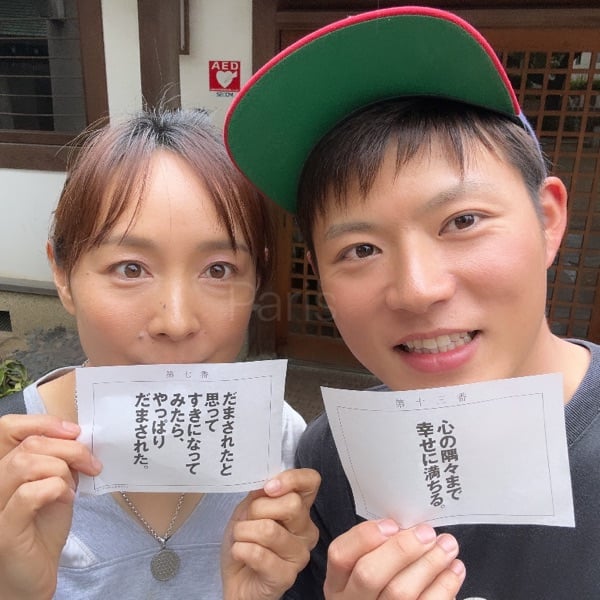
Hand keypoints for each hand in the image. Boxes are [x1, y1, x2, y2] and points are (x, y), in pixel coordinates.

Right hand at [0, 414, 100, 598]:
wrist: (36, 573)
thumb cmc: (43, 528)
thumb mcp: (56, 484)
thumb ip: (60, 460)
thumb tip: (77, 437)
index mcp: (4, 468)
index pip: (9, 428)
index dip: (43, 423)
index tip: (75, 432)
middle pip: (28, 445)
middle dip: (68, 448)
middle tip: (91, 464)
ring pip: (25, 464)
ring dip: (62, 470)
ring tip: (73, 487)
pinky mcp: (4, 530)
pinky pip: (28, 494)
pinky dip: (55, 489)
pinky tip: (66, 499)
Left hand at [221, 467, 320, 599]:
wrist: (235, 578)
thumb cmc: (245, 540)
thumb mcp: (248, 509)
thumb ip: (260, 494)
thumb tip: (268, 483)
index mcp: (299, 508)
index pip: (311, 481)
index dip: (292, 479)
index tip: (269, 488)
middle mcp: (306, 530)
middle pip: (292, 504)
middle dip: (257, 509)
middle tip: (247, 521)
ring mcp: (300, 554)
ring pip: (270, 529)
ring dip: (243, 532)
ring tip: (240, 539)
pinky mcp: (287, 576)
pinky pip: (260, 554)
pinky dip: (241, 550)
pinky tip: (240, 553)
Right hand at [324, 520, 464, 599]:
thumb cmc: (381, 588)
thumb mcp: (365, 568)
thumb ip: (377, 549)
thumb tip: (408, 528)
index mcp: (339, 583)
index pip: (340, 555)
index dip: (365, 537)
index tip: (392, 524)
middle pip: (369, 574)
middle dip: (401, 549)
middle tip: (427, 533)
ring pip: (400, 592)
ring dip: (429, 564)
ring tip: (447, 546)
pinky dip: (444, 586)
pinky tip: (454, 570)